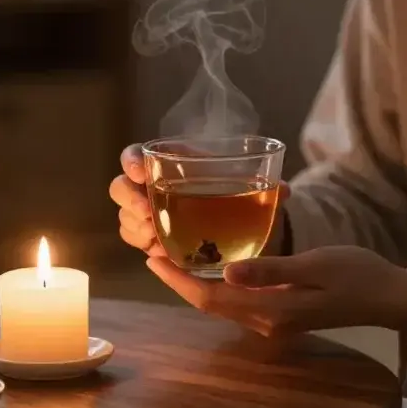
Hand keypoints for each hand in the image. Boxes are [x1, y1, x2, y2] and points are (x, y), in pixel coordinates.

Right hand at [110, 143, 289, 254]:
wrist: (242, 222)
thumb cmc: (239, 194)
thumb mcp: (252, 186)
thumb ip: (265, 185)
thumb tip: (284, 190)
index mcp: (170, 161)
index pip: (136, 155)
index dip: (132, 161)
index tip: (141, 171)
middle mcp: (152, 185)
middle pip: (122, 188)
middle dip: (130, 200)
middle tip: (148, 212)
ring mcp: (148, 212)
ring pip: (126, 217)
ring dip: (136, 227)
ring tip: (155, 238)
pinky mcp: (152, 236)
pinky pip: (137, 239)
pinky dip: (146, 245)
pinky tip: (161, 252)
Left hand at [146, 245, 406, 336]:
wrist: (391, 299)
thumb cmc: (359, 275)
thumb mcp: (316, 266)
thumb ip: (271, 270)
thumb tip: (225, 273)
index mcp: (273, 311)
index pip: (210, 299)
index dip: (177, 281)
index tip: (152, 259)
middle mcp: (267, 323)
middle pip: (210, 305)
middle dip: (180, 281)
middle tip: (154, 251)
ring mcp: (275, 322)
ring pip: (223, 305)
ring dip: (196, 284)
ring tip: (174, 255)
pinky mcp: (283, 315)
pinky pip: (239, 303)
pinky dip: (219, 286)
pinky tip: (212, 266)